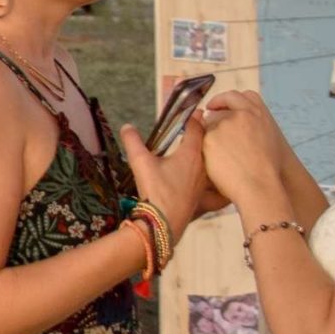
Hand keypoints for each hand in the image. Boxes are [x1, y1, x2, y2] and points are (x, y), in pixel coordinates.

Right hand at [116, 115, 209, 237]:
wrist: (165, 224)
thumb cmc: (156, 191)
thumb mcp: (141, 163)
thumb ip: (133, 142)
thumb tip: (127, 127)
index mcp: (191, 153)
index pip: (196, 127)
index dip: (193, 116)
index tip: (192, 110)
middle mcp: (202, 164)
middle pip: (206, 142)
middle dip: (200, 131)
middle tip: (193, 125)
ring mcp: (204, 180)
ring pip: (207, 158)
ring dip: (202, 150)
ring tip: (192, 146)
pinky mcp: (202, 193)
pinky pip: (207, 174)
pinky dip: (202, 167)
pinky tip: (192, 171)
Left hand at [197, 90, 292, 208]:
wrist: (259, 184)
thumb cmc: (267, 168)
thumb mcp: (268, 138)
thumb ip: (252, 125)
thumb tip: (237, 124)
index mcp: (257, 112)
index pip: (236, 96)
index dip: (224, 100)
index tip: (215, 106)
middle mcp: (240, 114)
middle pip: (218, 111)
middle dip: (214, 121)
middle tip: (217, 136)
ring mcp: (223, 124)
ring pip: (207, 126)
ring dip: (210, 137)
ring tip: (225, 157)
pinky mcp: (209, 138)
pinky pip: (201, 140)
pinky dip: (206, 149)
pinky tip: (217, 162)